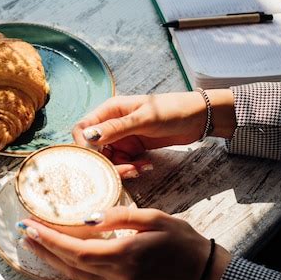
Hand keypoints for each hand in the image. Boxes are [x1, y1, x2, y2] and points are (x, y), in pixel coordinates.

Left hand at [18, 207, 231, 279]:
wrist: (200, 271)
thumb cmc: (181, 240)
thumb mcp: (155, 218)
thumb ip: (121, 216)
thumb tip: (88, 217)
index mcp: (125, 252)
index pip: (78, 247)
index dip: (51, 237)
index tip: (31, 224)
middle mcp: (117, 274)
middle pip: (70, 261)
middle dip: (43, 245)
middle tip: (23, 229)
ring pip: (74, 277)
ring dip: (48, 263)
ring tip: (28, 247)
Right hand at [72, 91, 235, 177]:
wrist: (197, 118)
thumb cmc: (172, 110)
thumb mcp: (144, 118)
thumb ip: (117, 128)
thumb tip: (89, 136)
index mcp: (110, 110)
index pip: (82, 129)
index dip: (84, 146)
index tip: (96, 160)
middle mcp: (112, 124)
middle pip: (95, 149)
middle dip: (106, 162)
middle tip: (125, 170)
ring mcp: (122, 137)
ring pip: (109, 159)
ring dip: (121, 168)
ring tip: (138, 168)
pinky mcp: (133, 148)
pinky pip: (124, 163)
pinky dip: (132, 168)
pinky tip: (145, 166)